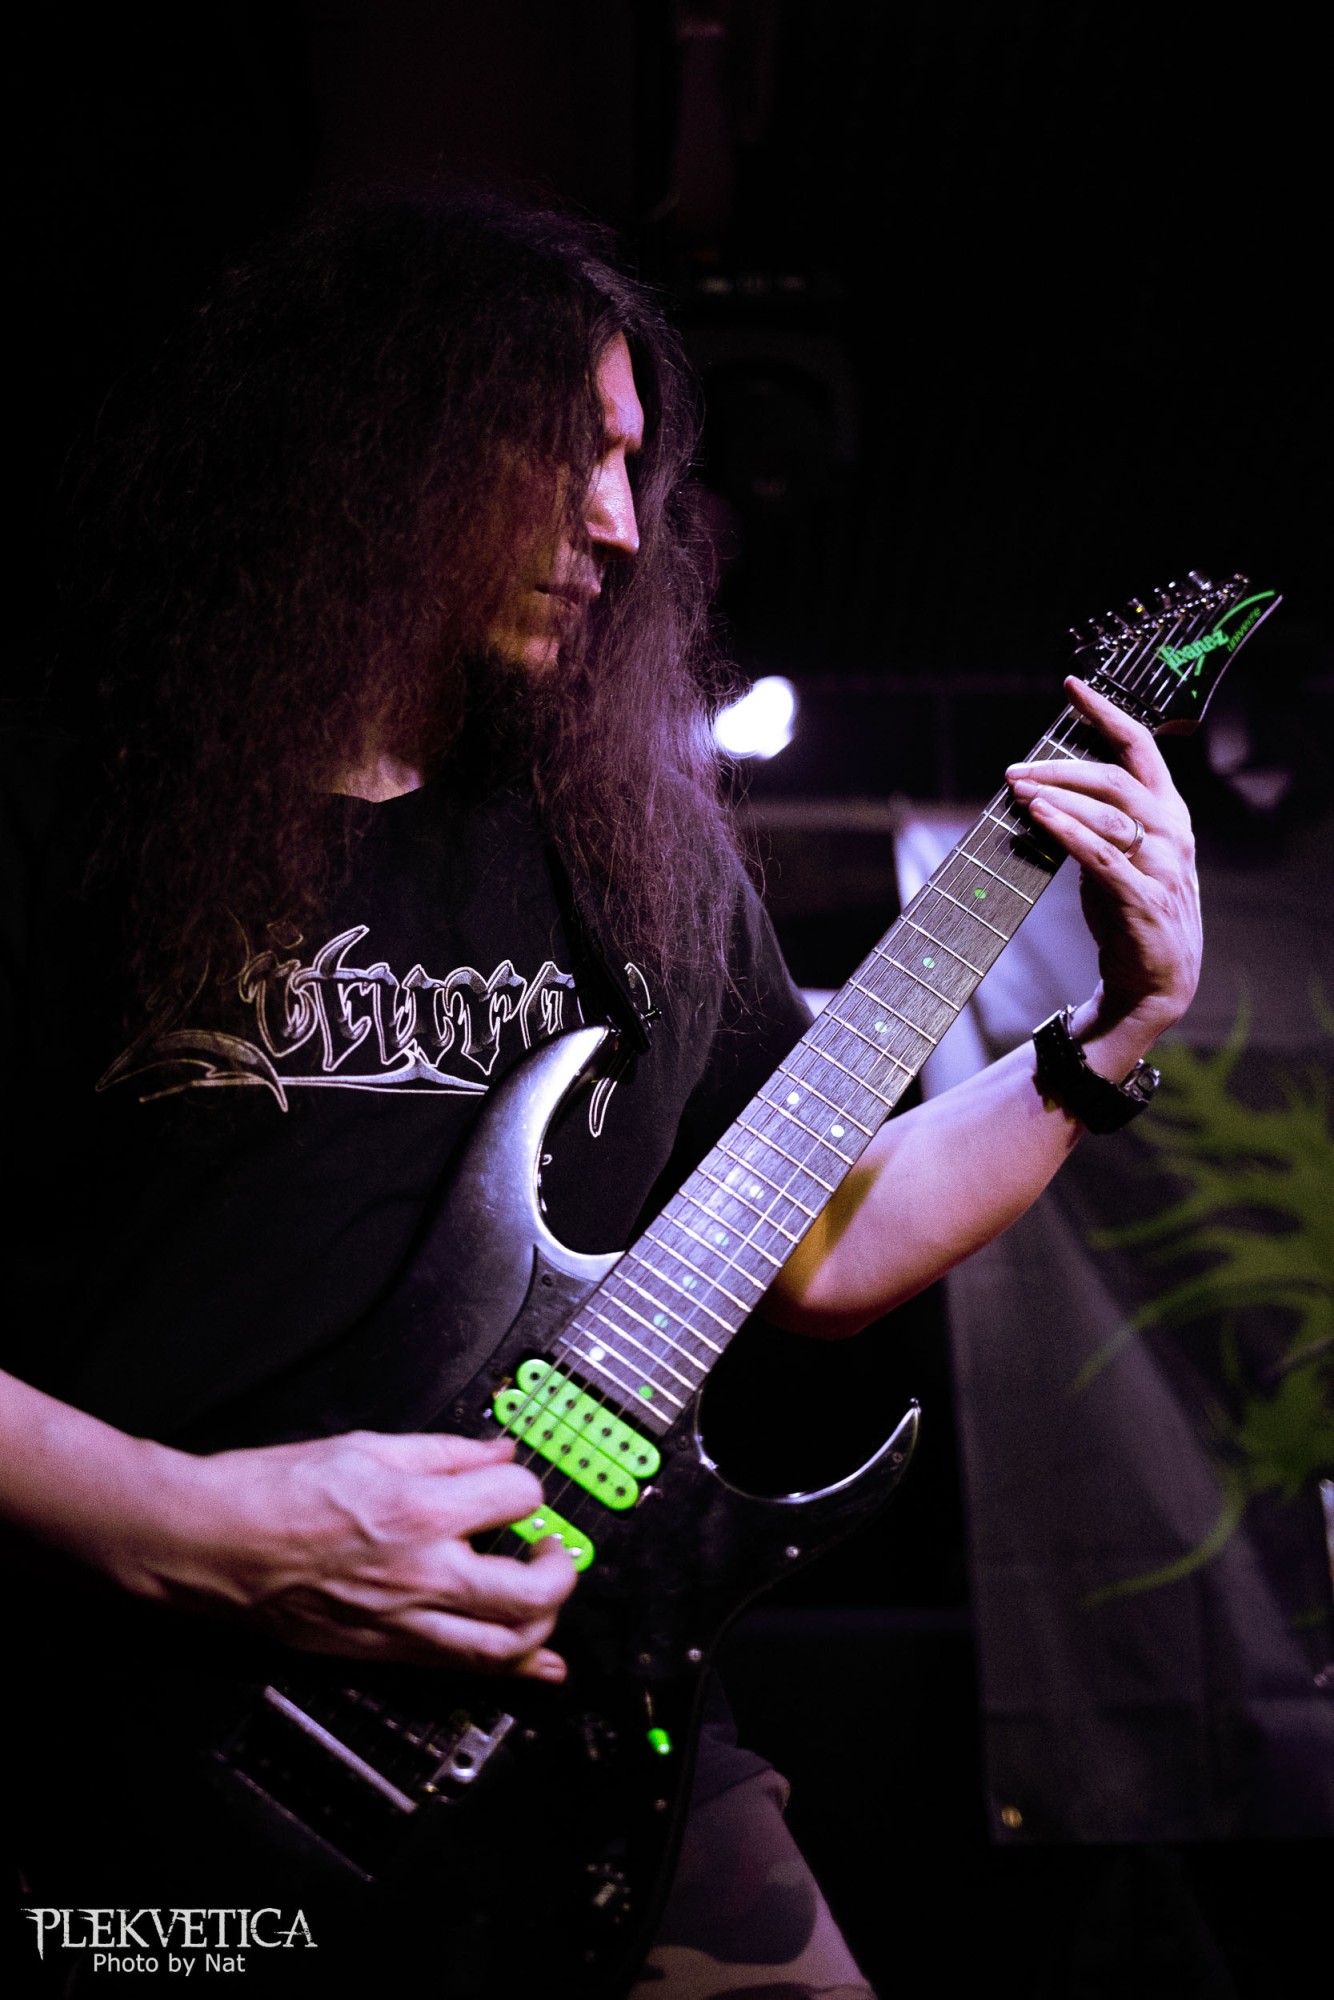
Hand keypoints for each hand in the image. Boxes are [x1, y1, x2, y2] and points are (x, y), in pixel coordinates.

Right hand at [132, 1429, 577, 1679]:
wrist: (207, 1544)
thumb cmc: (271, 1491)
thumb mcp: (367, 1446)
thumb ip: (445, 1452)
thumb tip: (496, 1449)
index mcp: (418, 1509)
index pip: (518, 1496)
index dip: (523, 1483)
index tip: (511, 1482)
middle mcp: (421, 1573)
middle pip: (534, 1591)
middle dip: (561, 1568)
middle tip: (552, 1548)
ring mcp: (403, 1621)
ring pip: (508, 1647)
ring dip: (545, 1624)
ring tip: (543, 1595)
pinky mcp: (382, 1653)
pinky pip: (463, 1671)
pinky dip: (514, 1672)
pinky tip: (541, 1668)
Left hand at [1006, 676, 1201, 1073]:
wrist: (1154, 983)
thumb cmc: (1130, 915)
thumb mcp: (1118, 856)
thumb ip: (1096, 821)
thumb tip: (1046, 787)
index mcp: (1170, 814)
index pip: (1142, 747)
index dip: (1106, 712)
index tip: (1072, 687)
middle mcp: (1172, 832)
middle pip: (1115, 777)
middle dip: (1060, 766)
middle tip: (1015, 769)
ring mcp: (1163, 865)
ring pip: (1107, 813)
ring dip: (1057, 797)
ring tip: (1018, 790)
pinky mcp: (1143, 899)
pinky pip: (1101, 856)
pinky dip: (1067, 832)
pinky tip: (1039, 818)